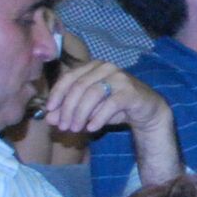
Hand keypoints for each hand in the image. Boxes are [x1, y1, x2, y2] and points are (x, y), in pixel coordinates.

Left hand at [41, 60, 170, 137]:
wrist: (146, 109)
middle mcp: (106, 67)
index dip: (57, 94)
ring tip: (75, 129)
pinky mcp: (131, 91)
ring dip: (80, 114)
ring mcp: (120, 78)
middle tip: (63, 127)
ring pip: (92, 94)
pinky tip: (92, 128)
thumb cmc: (114, 106)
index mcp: (93, 66)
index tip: (49, 111)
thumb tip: (50, 118)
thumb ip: (69, 111)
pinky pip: (110, 104)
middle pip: (79, 87)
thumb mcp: (88, 109)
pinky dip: (98, 118)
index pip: (69, 77)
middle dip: (67, 109)